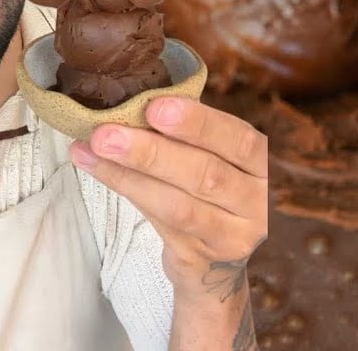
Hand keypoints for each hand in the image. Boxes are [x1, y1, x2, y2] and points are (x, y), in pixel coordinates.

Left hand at [71, 97, 267, 302]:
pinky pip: (160, 226)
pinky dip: (127, 193)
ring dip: (132, 175)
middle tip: (107, 133)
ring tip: (95, 149)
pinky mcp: (201, 258)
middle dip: (153, 152)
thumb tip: (133, 97)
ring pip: (180, 206)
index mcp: (262, 166)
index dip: (199, 123)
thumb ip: (190, 134)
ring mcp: (232, 236)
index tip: (156, 106)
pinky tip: (97, 169)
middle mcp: (255, 202)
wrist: (216, 261)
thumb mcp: (216, 159)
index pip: (240, 141)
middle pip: (207, 175)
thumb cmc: (208, 190)